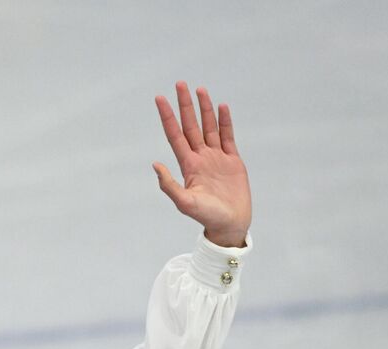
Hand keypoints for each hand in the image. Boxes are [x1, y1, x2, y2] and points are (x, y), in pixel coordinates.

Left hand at [153, 83, 250, 247]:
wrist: (230, 225)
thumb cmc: (206, 217)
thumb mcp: (185, 202)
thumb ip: (169, 184)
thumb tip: (155, 165)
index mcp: (188, 165)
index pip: (175, 135)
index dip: (168, 116)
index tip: (160, 98)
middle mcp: (201, 158)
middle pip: (191, 126)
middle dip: (185, 105)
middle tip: (180, 84)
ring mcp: (217, 158)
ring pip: (209, 127)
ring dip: (204, 109)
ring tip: (200, 90)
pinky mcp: (232, 161)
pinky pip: (228, 137)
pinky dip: (225, 122)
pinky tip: (221, 107)